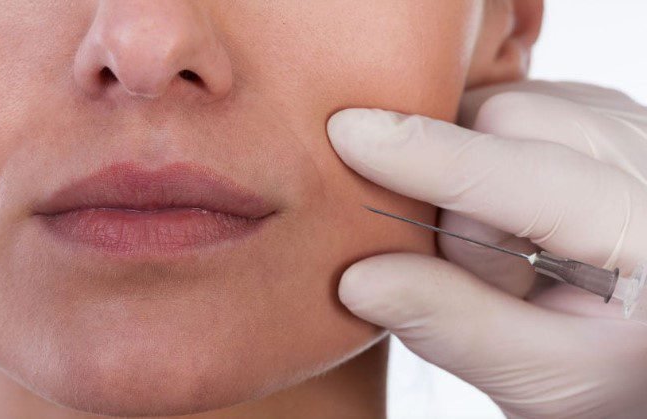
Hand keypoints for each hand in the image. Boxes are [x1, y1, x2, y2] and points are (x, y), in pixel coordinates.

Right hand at [327, 81, 646, 417]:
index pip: (519, 176)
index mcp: (640, 226)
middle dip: (459, 190)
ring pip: (502, 107)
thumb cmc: (612, 368)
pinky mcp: (597, 113)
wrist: (643, 336)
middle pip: (506, 123)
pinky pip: (512, 106)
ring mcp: (622, 123)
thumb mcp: (542, 376)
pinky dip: (483, 150)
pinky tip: (509, 203)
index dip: (428, 158)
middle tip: (484, 266)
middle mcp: (640, 154)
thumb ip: (453, 326)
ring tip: (506, 241)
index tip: (348, 136)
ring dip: (471, 173)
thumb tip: (357, 280)